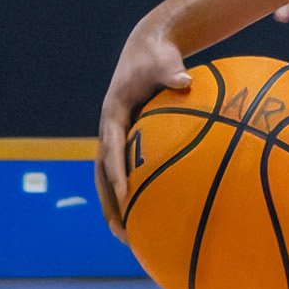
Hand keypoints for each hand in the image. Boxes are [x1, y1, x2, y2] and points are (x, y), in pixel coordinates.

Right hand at [96, 19, 189, 236]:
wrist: (146, 49)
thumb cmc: (157, 56)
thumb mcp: (163, 61)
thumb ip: (171, 71)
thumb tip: (185, 80)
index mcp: (113, 114)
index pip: (111, 148)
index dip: (117, 172)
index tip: (126, 196)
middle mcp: (109, 130)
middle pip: (103, 174)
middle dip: (111, 204)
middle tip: (123, 232)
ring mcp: (116, 138)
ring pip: (109, 180)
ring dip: (117, 208)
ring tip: (131, 239)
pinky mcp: (127, 142)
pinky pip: (127, 173)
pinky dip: (133, 195)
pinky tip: (151, 217)